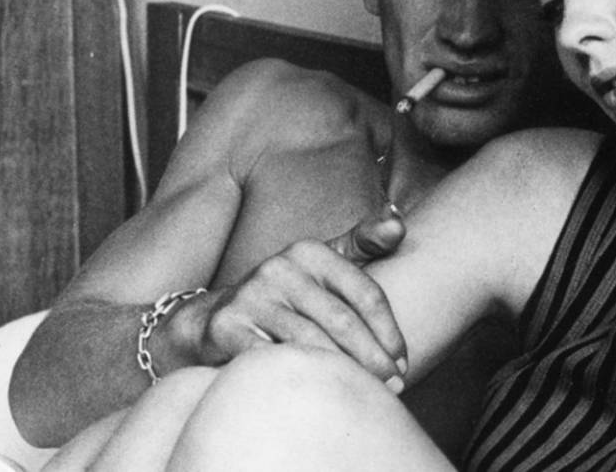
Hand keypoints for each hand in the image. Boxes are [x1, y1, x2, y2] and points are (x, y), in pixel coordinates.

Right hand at [158, 212, 409, 387]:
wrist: (213, 319)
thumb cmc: (284, 297)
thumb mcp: (321, 264)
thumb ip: (361, 243)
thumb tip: (398, 222)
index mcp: (309, 252)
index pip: (365, 293)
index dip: (390, 332)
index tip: (402, 363)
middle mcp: (279, 268)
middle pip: (341, 320)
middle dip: (373, 358)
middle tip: (394, 386)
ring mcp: (251, 296)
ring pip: (311, 342)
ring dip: (343, 372)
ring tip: (364, 392)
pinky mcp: (228, 327)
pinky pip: (273, 359)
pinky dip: (301, 377)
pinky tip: (319, 392)